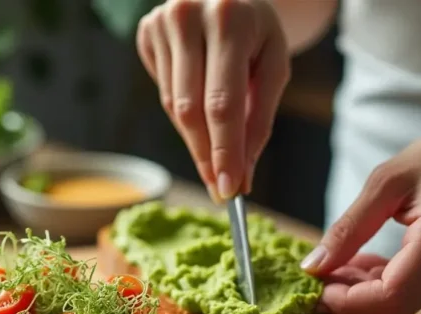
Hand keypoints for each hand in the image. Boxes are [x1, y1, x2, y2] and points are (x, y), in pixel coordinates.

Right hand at [136, 0, 289, 202]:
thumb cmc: (257, 33)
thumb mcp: (274, 66)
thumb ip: (260, 119)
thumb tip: (243, 173)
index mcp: (230, 20)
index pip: (222, 102)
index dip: (224, 150)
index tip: (230, 188)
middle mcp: (188, 16)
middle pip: (191, 109)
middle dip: (207, 155)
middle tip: (221, 189)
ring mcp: (161, 22)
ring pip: (174, 106)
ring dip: (196, 138)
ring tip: (217, 150)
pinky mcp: (146, 32)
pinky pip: (163, 92)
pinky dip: (184, 111)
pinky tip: (200, 102)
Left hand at [301, 121, 420, 313]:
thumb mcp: (386, 181)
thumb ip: (349, 227)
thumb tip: (313, 267)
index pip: (390, 295)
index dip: (347, 301)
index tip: (316, 283)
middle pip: (390, 312)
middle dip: (347, 302)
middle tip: (319, 273)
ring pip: (395, 311)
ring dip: (358, 296)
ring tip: (339, 261)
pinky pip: (404, 299)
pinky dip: (374, 289)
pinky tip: (360, 263)